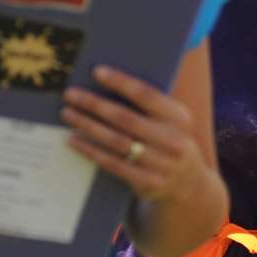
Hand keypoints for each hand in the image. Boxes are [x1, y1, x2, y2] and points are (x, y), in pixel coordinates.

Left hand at [62, 65, 209, 203]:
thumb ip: (148, 107)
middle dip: (94, 104)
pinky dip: (89, 150)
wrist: (189, 184)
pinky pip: (112, 163)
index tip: (97, 71)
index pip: (147, 95)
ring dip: (87, 125)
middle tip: (71, 94)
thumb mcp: (171, 123)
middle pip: (125, 118)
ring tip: (68, 114)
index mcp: (179, 118)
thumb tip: (105, 85)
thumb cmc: (168, 142)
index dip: (121, 82)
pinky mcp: (148, 182)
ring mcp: (161, 163)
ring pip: (116, 141)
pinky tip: (73, 140)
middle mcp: (173, 140)